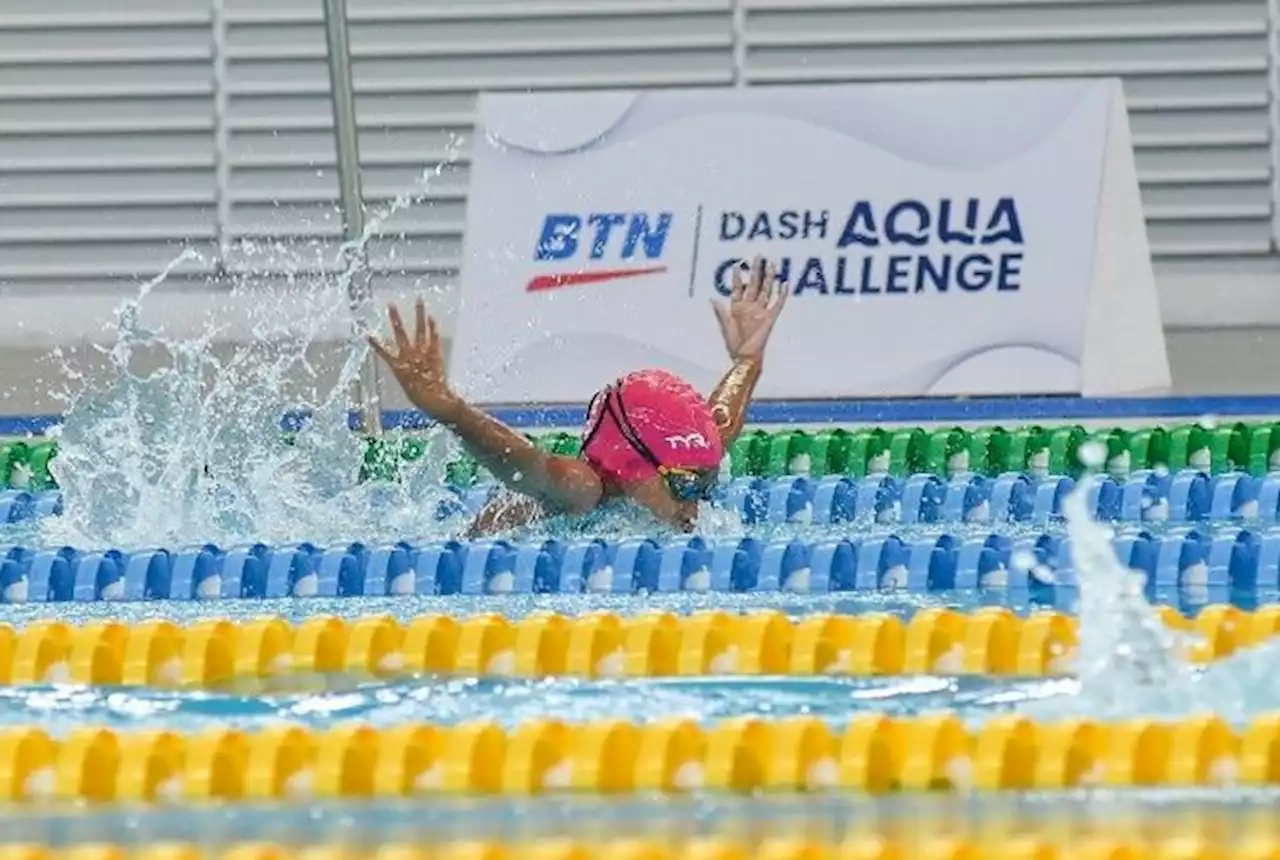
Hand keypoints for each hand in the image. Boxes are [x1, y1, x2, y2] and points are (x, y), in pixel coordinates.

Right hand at [367, 298, 460, 418]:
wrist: (434, 398)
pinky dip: (433, 327)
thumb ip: (408, 376)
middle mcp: (408, 356)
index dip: (375, 344)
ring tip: (419, 300)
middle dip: (395, 318)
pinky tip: (432, 317)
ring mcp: (423, 353)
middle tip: (391, 304)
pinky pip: (433, 338)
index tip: (367, 335)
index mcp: (398, 367)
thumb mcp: (408, 388)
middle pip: (400, 333)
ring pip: (419, 329)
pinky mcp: (435, 353)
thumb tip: (410, 372)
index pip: (384, 352)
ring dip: (419, 314)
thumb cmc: (419, 397)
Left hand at [711, 255, 788, 360]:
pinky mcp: (770, 318)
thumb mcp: (725, 325)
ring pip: (766, 290)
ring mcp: (761, 311)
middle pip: (754, 284)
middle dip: (756, 270)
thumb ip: (720, 311)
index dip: (736, 277)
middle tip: (758, 256)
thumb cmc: (734, 344)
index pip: (737, 288)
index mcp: (738, 308)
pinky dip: (781, 294)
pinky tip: (784, 283)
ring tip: (771, 264)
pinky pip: (778, 303)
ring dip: (769, 278)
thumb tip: (712, 298)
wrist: (745, 356)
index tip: (737, 264)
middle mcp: (750, 307)